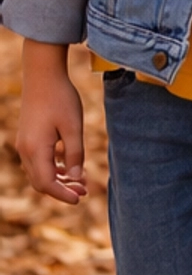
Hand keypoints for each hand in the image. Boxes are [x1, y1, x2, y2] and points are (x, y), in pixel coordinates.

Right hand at [17, 41, 86, 204]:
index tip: (80, 199)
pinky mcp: (28, 137)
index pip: (47, 183)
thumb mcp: (74, 127)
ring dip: (58, 179)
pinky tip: (69, 167)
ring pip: (39, 172)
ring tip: (80, 182)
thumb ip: (75, 154)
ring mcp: (24, 143)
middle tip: (84, 192)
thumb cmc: (61, 99)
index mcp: (35, 149)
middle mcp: (26, 149)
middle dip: (61, 190)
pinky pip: (38, 161)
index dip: (63, 194)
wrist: (43, 74)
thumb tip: (77, 178)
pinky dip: (53, 168)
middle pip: (40, 181)